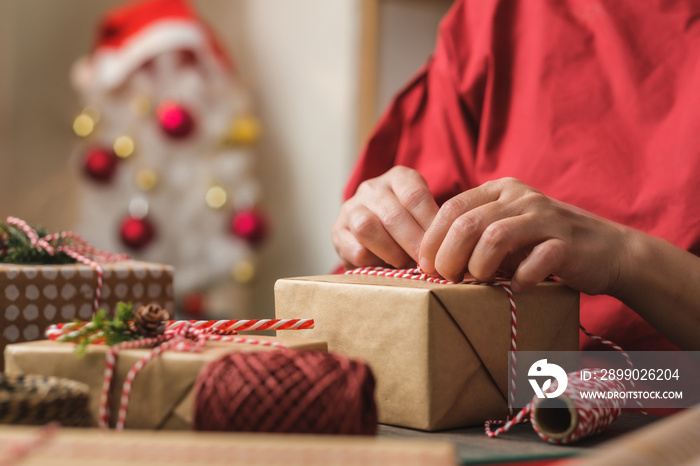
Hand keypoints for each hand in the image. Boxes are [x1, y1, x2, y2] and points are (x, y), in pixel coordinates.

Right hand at [332, 166, 438, 268]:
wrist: (376, 238)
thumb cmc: (410, 227)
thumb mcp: (425, 216)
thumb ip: (435, 225)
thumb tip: (449, 246)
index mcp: (399, 177)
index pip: (414, 195)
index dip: (430, 224)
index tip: (441, 246)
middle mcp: (372, 188)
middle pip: (393, 215)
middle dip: (413, 243)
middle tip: (428, 263)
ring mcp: (351, 208)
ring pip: (367, 228)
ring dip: (391, 252)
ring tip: (406, 265)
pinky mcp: (338, 232)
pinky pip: (355, 249)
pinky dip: (373, 261)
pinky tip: (386, 266)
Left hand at [418, 177, 629, 294]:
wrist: (607, 250)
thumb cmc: (544, 245)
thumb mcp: (506, 228)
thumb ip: (473, 234)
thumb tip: (430, 260)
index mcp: (500, 190)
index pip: (451, 208)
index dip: (432, 240)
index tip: (427, 267)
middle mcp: (521, 198)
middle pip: (466, 223)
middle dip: (449, 257)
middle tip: (448, 279)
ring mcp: (545, 218)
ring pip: (494, 238)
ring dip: (479, 267)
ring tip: (479, 282)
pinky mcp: (567, 243)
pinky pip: (536, 260)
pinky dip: (521, 278)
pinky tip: (518, 287)